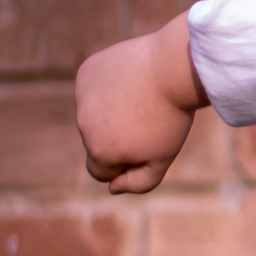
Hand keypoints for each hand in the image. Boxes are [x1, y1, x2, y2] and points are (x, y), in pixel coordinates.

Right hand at [76, 14, 204, 194]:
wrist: (174, 68)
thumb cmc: (172, 117)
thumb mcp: (163, 158)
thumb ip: (139, 182)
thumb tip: (113, 187)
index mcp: (100, 151)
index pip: (101, 172)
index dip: (124, 165)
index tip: (145, 148)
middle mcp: (83, 125)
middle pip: (97, 142)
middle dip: (118, 136)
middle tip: (148, 119)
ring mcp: (81, 97)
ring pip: (95, 113)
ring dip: (113, 110)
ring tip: (142, 97)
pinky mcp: (86, 72)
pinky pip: (95, 87)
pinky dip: (110, 86)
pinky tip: (132, 79)